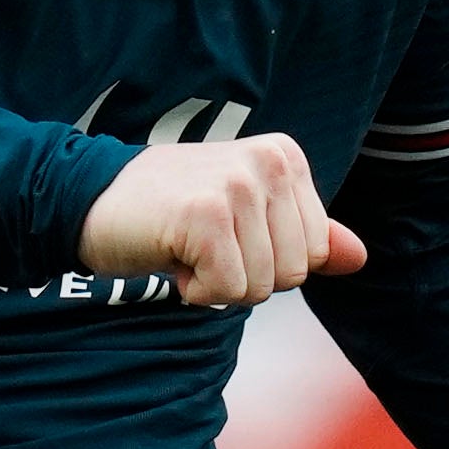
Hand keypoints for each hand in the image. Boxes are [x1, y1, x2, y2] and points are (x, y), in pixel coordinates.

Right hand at [77, 132, 369, 307]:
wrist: (88, 202)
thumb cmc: (169, 214)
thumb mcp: (245, 220)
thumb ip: (303, 237)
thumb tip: (360, 257)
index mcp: (285, 157)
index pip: (316, 252)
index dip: (268, 262)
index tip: (224, 235)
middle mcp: (269, 162)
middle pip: (295, 273)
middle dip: (247, 277)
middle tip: (202, 244)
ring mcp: (238, 185)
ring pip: (263, 287)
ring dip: (217, 285)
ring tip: (185, 247)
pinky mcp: (206, 214)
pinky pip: (227, 289)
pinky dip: (195, 291)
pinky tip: (171, 256)